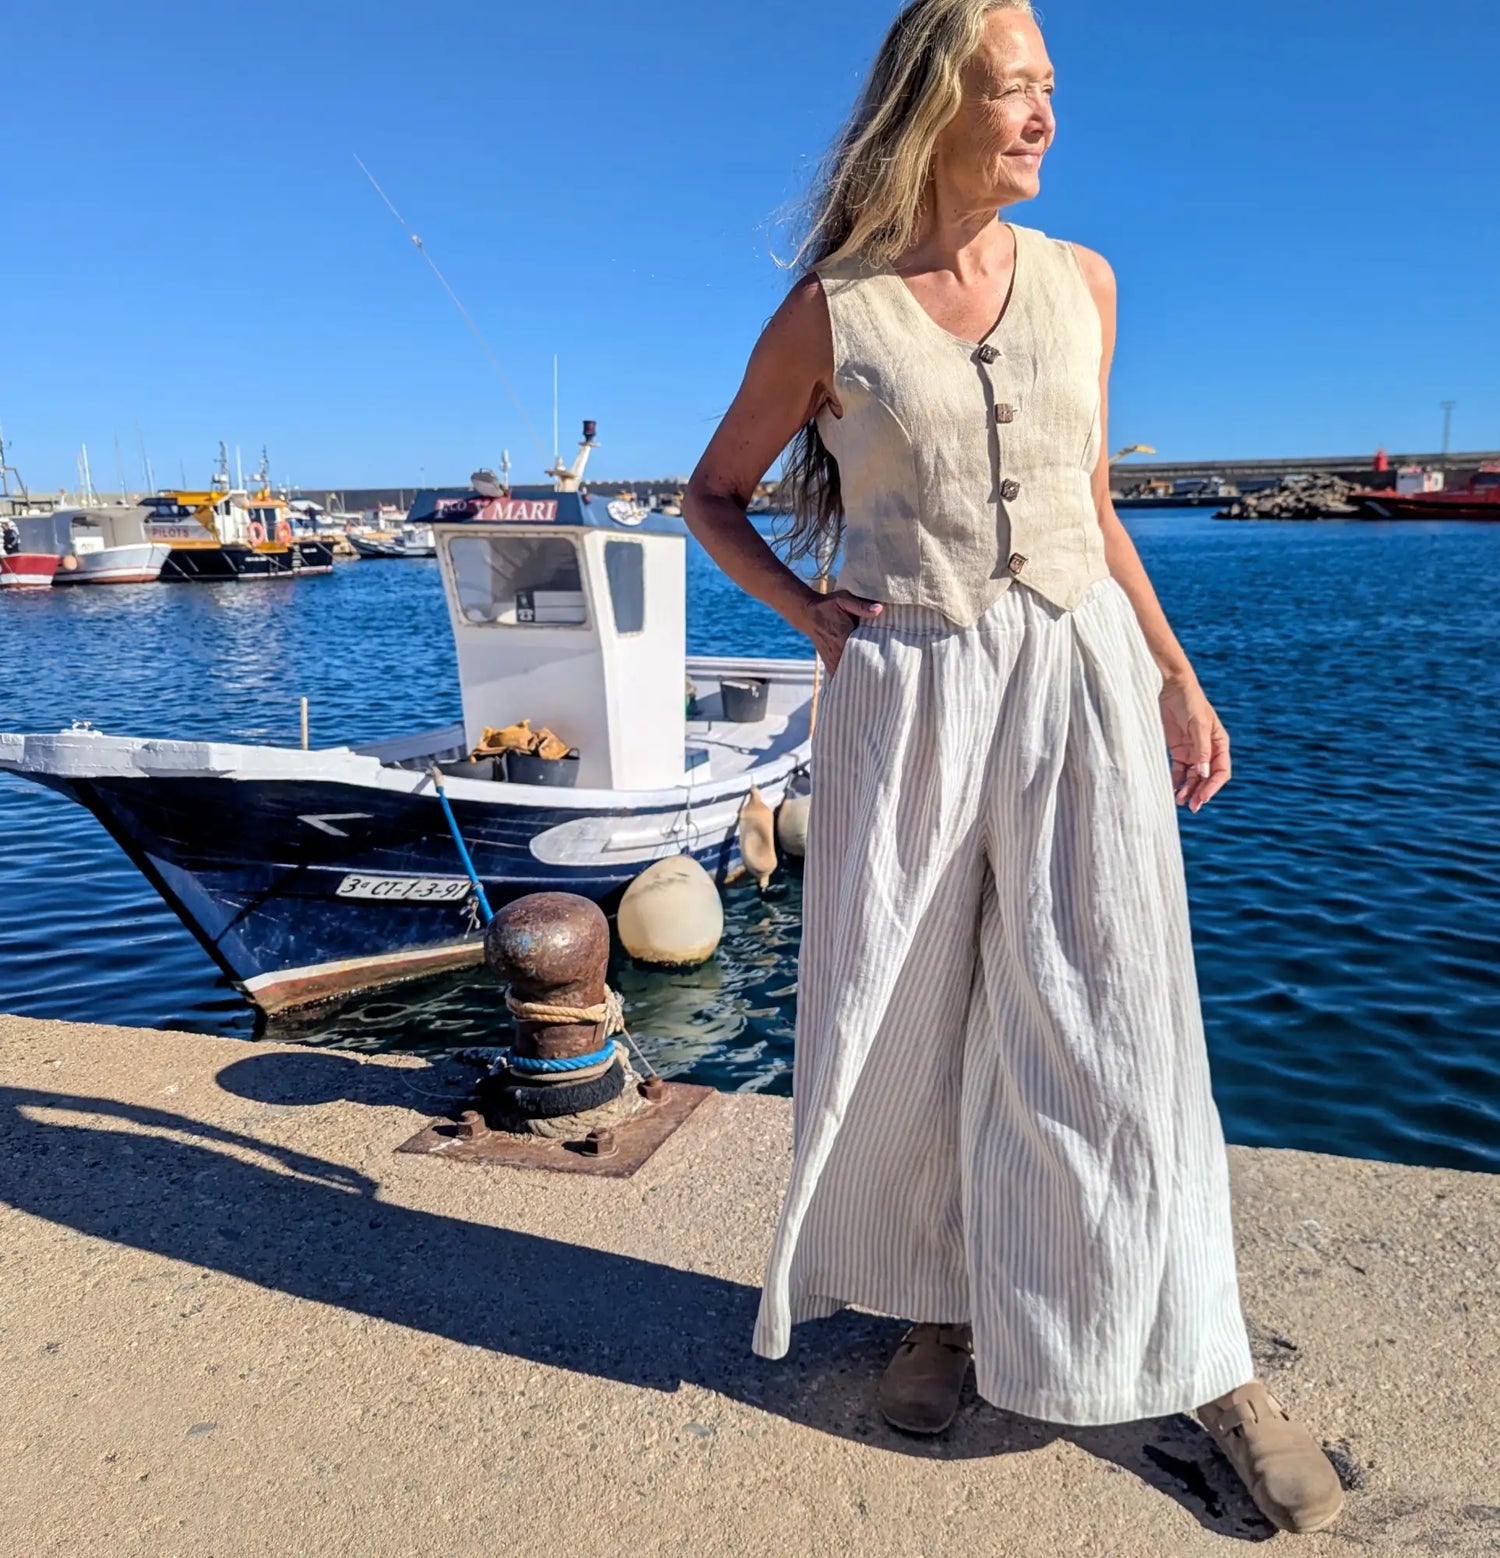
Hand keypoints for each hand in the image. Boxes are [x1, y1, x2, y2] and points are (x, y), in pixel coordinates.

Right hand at [792, 589, 883, 677]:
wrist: (807, 613)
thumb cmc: (828, 605)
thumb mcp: (844, 600)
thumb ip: (861, 606)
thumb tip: (879, 609)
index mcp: (844, 636)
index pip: (863, 652)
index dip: (876, 659)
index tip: (886, 665)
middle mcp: (837, 650)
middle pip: (857, 666)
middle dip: (870, 670)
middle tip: (883, 676)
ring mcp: (831, 658)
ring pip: (847, 673)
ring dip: (858, 676)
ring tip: (872, 681)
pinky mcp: (828, 661)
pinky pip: (838, 674)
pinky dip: (846, 677)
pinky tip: (856, 681)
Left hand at [1159, 670, 1229, 811]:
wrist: (1171, 687)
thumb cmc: (1190, 701)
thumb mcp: (1198, 725)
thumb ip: (1201, 749)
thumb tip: (1204, 774)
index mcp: (1219, 743)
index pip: (1221, 771)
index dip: (1213, 786)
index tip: (1203, 798)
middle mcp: (1208, 750)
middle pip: (1207, 778)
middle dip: (1201, 793)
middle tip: (1192, 807)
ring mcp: (1192, 751)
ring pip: (1193, 777)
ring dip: (1188, 790)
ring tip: (1180, 802)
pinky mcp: (1178, 749)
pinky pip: (1179, 770)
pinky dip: (1177, 781)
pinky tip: (1172, 791)